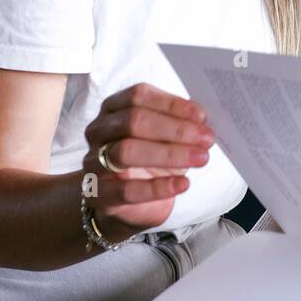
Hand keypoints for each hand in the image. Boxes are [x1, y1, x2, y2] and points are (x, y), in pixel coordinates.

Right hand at [80, 82, 214, 240]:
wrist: (127, 205)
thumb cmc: (148, 161)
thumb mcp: (164, 137)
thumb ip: (180, 123)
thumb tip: (202, 117)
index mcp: (113, 109)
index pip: (138, 96)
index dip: (172, 104)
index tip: (202, 116)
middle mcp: (99, 131)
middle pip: (133, 121)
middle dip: (176, 129)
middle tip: (207, 139)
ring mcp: (94, 163)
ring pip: (127, 152)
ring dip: (169, 154)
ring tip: (200, 158)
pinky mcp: (99, 195)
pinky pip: (127, 190)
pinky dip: (159, 187)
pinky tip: (183, 184)